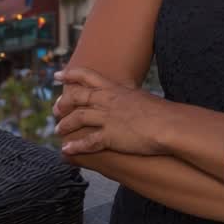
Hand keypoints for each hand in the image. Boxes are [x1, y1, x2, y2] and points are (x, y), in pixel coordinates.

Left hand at [53, 66, 172, 156]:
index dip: (70, 74)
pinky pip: (87, 142)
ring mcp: (107, 118)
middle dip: (62, 103)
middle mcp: (107, 100)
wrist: (168, 124)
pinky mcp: (110, 136)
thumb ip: (127, 97)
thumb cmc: (160, 112)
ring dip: (65, 125)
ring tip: (58, 131)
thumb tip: (127, 97)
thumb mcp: (139, 97)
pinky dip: (75, 146)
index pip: (87, 76)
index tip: (57, 75)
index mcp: (114, 88)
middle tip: (55, 109)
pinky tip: (66, 150)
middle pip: (77, 97)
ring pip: (78, 118)